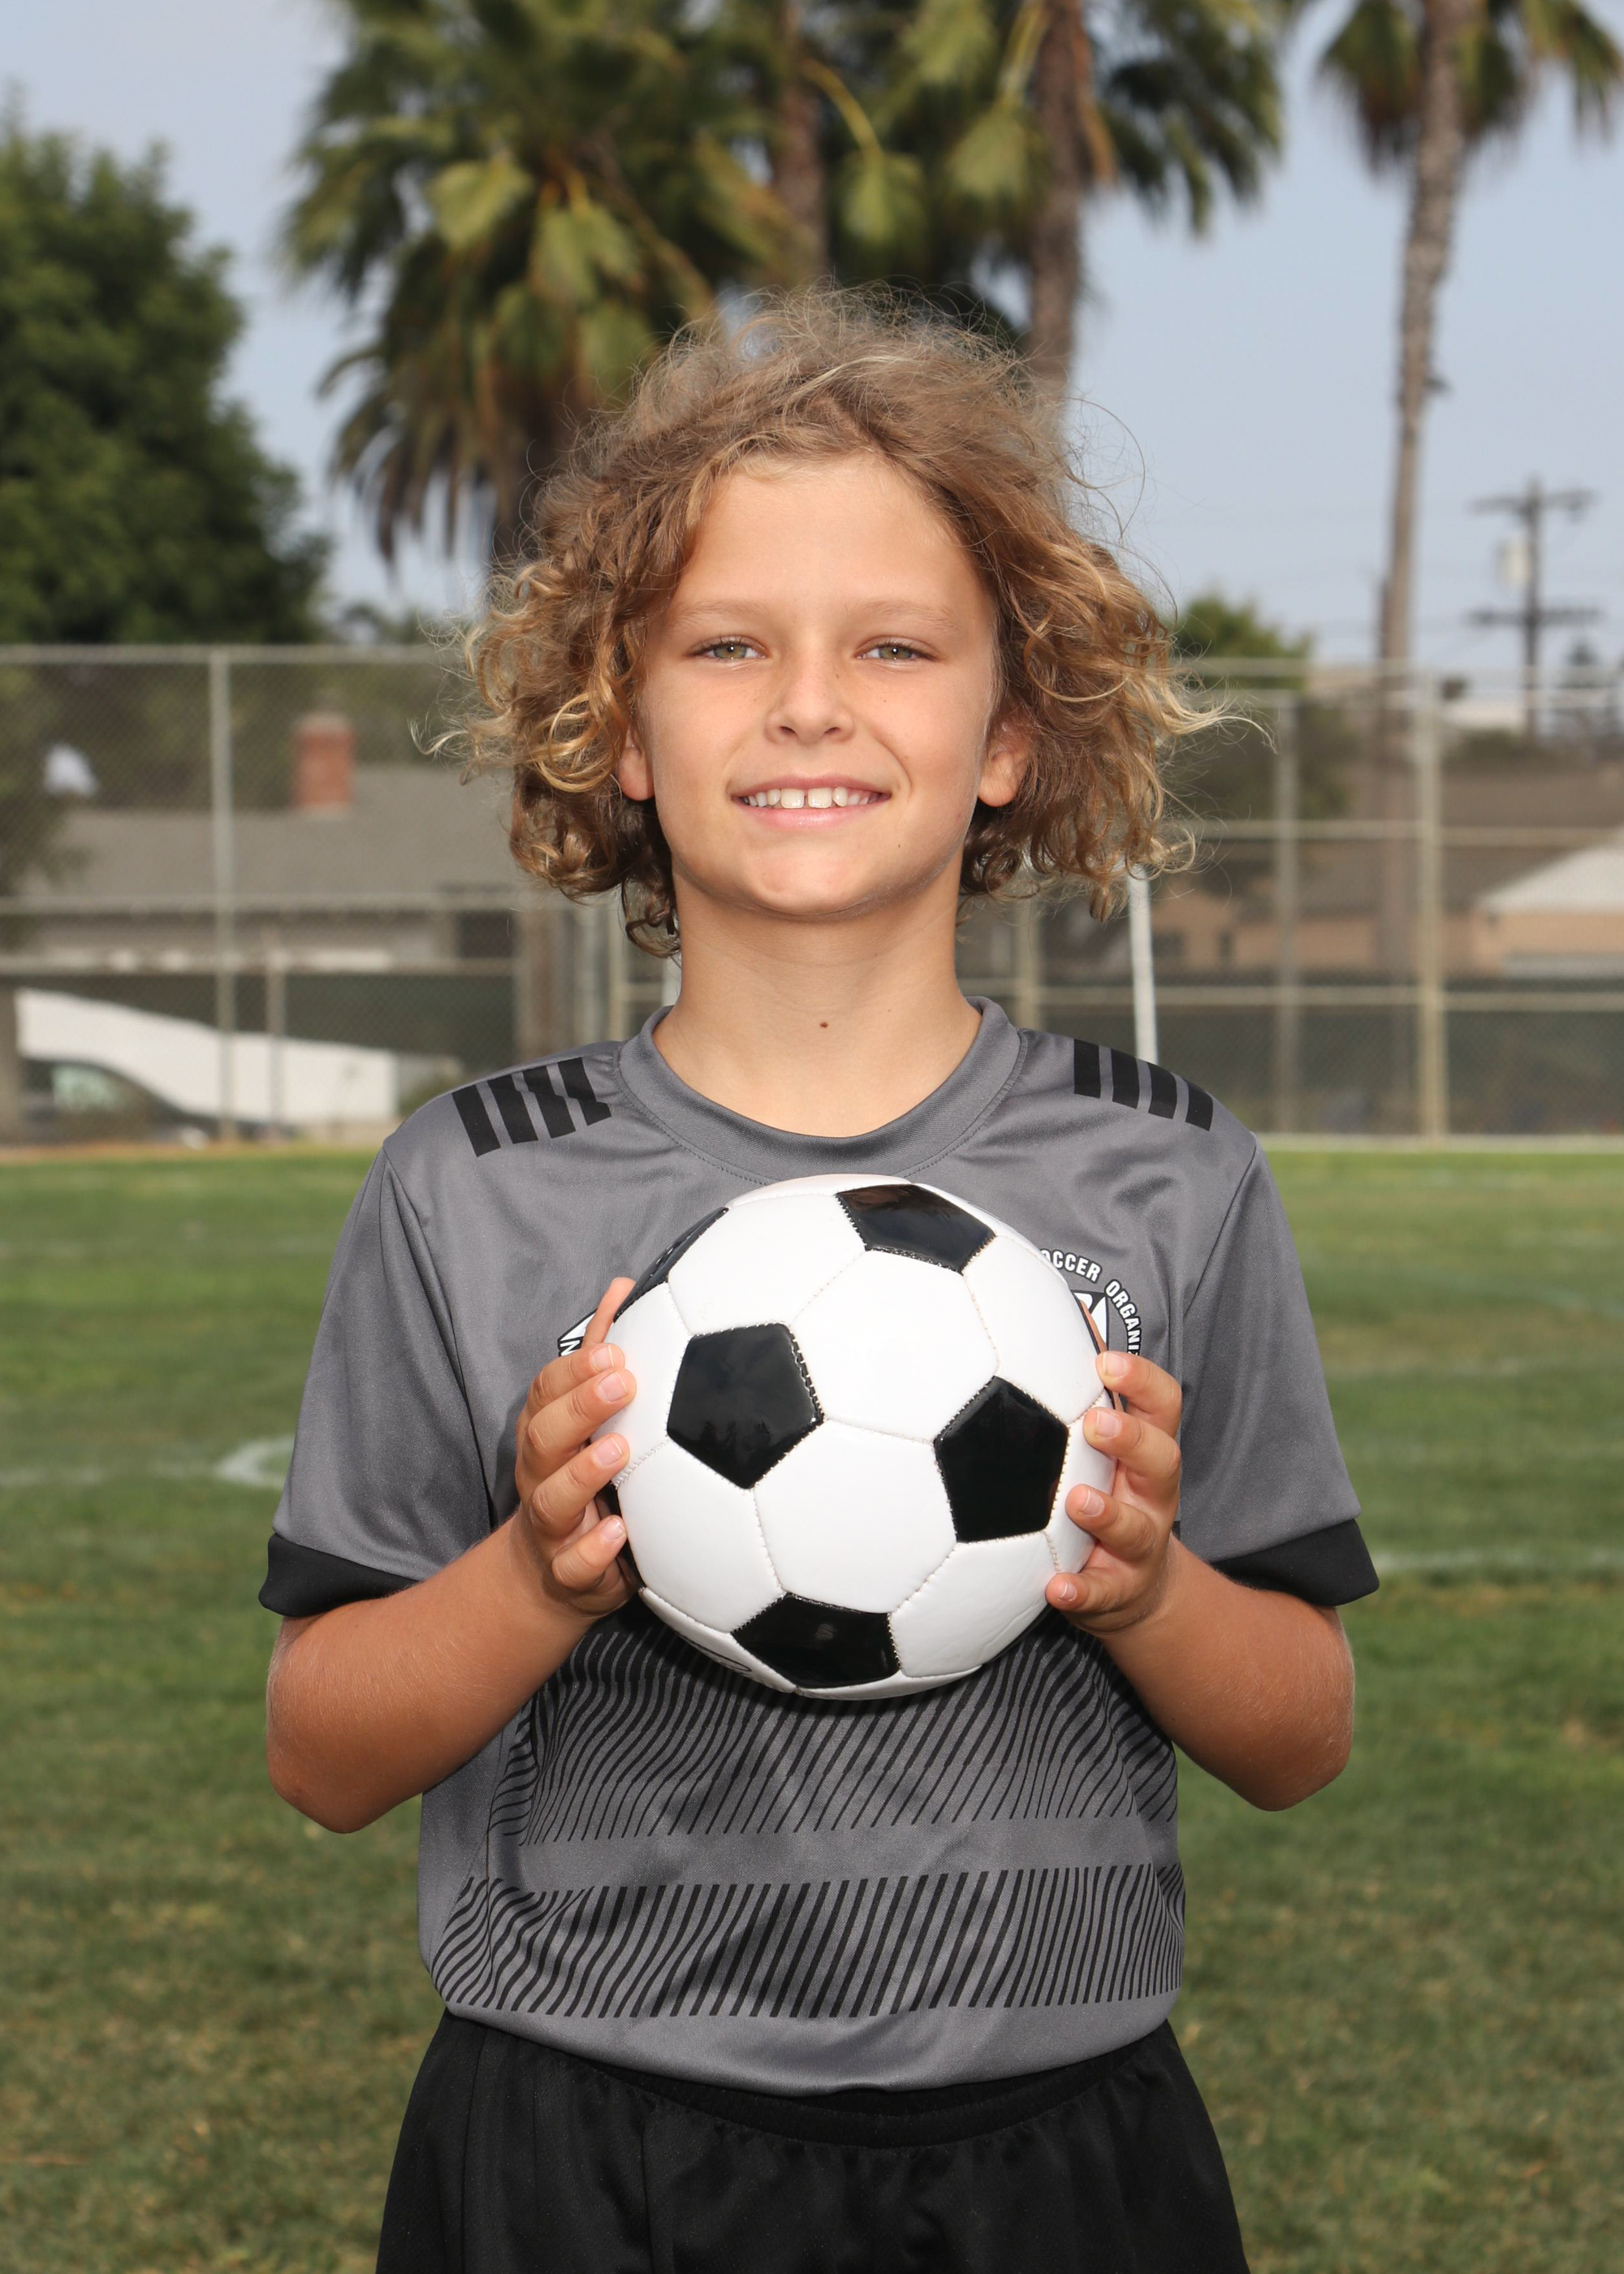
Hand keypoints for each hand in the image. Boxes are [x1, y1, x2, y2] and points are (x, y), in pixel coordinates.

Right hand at [512, 1277, 637, 1623]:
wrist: (551, 1576)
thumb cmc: (582, 1478)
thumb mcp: (588, 1417)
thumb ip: (605, 1353)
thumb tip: (626, 1285)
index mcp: (546, 1432)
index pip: (546, 1392)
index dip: (574, 1371)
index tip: (614, 1351)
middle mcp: (540, 1474)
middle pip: (543, 1437)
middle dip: (579, 1408)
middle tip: (621, 1384)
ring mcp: (551, 1525)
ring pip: (551, 1499)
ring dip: (583, 1473)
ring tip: (619, 1450)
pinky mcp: (567, 1573)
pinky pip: (573, 1566)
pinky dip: (593, 1551)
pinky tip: (620, 1532)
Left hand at [1045, 1351, 1182, 1635]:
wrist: (1138, 1591)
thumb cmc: (1112, 1496)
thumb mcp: (1108, 1449)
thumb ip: (1082, 1394)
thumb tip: (1050, 1317)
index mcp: (1148, 1453)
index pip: (1162, 1407)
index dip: (1141, 1381)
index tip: (1105, 1361)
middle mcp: (1152, 1496)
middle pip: (1161, 1461)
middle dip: (1132, 1439)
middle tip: (1096, 1421)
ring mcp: (1139, 1547)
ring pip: (1134, 1531)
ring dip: (1107, 1515)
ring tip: (1077, 1502)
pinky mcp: (1117, 1593)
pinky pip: (1100, 1595)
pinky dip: (1080, 1593)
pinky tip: (1054, 1588)